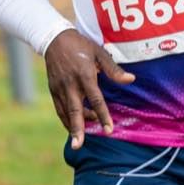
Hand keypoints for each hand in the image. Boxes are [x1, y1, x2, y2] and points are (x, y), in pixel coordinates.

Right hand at [44, 29, 135, 148]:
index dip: (102, 115)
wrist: (54, 39)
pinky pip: (59, 108)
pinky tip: (72, 128)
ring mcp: (59, 88)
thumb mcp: (99, 53)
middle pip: (75, 110)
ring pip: (65, 112)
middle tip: (79, 145)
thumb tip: (131, 80)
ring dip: (72, 127)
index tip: (109, 129)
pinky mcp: (53, 89)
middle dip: (78, 129)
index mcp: (85, 74)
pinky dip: (65, 119)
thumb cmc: (81, 46)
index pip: (95, 99)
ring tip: (78, 141)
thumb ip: (114, 69)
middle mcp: (70, 84)